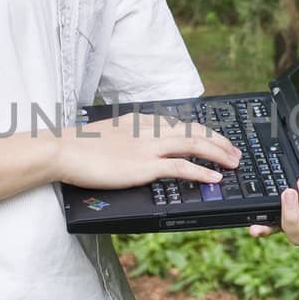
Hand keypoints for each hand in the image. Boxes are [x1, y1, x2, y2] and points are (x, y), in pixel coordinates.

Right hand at [51, 114, 239, 190]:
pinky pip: (181, 167)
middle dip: (219, 141)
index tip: (216, 139)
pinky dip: (202, 172)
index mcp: (142, 120)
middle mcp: (150, 129)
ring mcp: (148, 147)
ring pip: (194, 144)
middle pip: (194, 130)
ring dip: (218, 154)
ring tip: (234, 163)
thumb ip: (128, 138)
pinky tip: (215, 179)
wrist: (63, 150)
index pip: (181, 123)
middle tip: (235, 152)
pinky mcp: (144, 166)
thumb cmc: (80, 147)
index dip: (203, 131)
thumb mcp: (110, 135)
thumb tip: (135, 149)